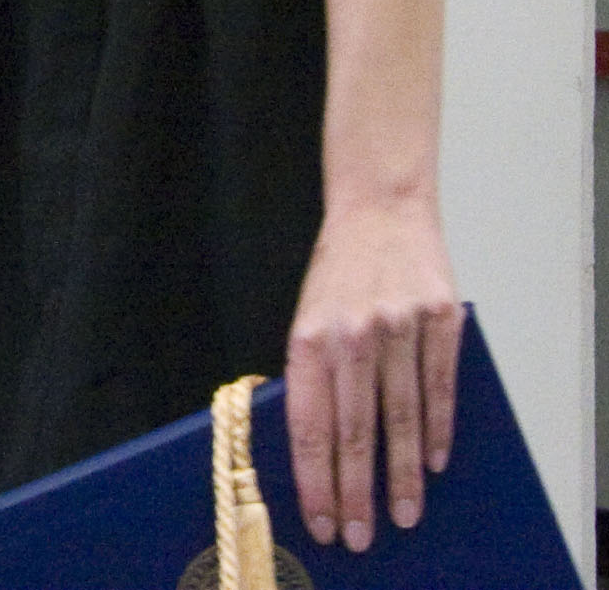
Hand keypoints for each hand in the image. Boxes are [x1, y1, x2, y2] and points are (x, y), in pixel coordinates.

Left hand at [284, 194, 460, 550]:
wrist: (380, 208)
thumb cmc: (338, 271)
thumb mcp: (306, 315)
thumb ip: (312, 373)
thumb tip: (314, 443)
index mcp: (308, 338)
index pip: (308, 425)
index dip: (314, 479)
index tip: (320, 520)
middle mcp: (352, 335)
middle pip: (355, 432)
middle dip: (355, 493)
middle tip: (359, 539)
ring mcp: (399, 329)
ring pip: (402, 419)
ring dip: (401, 477)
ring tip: (404, 516)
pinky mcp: (440, 322)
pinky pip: (440, 388)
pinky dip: (438, 431)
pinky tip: (432, 464)